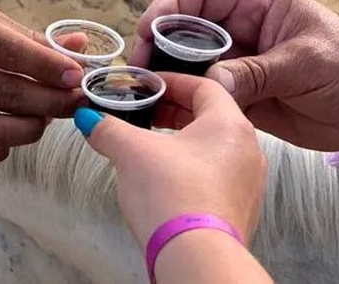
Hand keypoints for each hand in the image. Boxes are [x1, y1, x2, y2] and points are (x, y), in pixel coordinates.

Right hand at [0, 1, 86, 168]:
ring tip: (46, 117)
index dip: (46, 66)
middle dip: (50, 101)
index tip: (76, 75)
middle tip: (76, 102)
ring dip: (31, 128)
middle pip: (2, 93)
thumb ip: (23, 36)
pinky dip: (2, 150)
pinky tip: (11, 135)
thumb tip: (79, 49)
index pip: (4, 50)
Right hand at [73, 73, 265, 249]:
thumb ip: (109, 128)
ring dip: (181, 141)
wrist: (195, 258)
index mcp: (230, 124)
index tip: (148, 84)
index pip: (204, 85)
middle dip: (173, 112)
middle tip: (144, 112)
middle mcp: (247, 150)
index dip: (172, 81)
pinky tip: (164, 179)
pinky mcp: (238, 210)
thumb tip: (91, 119)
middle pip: (209, 116)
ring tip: (149, 146)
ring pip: (212, 148)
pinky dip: (190, 169)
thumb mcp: (131, 152)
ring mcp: (246, 183)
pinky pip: (215, 177)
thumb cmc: (173, 196)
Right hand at [128, 0, 338, 150]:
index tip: (145, 29)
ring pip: (189, 65)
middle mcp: (241, 32)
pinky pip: (202, 95)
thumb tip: (211, 82)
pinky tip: (163, 115)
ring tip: (143, 95)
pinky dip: (182, 103)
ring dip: (166, 77)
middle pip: (185, 31)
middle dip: (157, 46)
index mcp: (258, 6)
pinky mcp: (240, 96)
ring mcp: (238, 64)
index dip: (169, 7)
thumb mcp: (306, 63)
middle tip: (137, 71)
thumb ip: (257, 72)